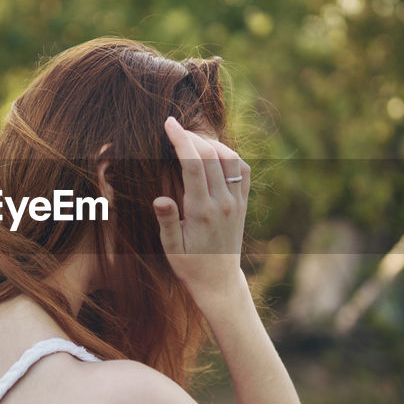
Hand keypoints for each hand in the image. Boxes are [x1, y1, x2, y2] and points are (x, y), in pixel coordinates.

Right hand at [153, 116, 250, 303]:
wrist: (218, 280)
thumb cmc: (189, 264)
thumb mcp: (171, 248)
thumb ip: (166, 221)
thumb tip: (160, 198)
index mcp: (202, 211)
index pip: (193, 165)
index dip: (181, 140)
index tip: (169, 123)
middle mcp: (223, 202)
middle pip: (211, 155)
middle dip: (192, 136)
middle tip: (175, 128)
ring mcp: (236, 201)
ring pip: (230, 158)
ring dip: (212, 142)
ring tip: (193, 139)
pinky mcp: (243, 203)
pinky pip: (243, 170)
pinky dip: (230, 155)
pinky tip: (214, 153)